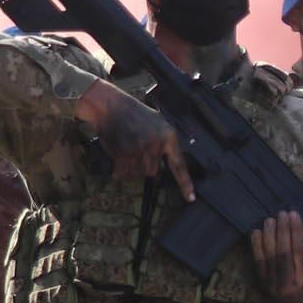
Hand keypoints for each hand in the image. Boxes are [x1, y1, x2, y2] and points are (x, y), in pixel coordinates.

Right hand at [75, 82, 194, 202]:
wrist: (111, 104)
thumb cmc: (134, 115)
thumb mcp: (157, 123)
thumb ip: (164, 143)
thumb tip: (162, 164)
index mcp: (169, 136)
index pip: (179, 165)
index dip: (185, 183)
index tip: (191, 198)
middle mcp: (157, 144)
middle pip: (152, 172)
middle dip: (142, 166)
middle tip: (134, 149)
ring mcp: (141, 148)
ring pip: (137, 172)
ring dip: (129, 167)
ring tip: (125, 147)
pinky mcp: (125, 152)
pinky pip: (123, 170)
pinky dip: (118, 167)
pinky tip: (116, 151)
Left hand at [251, 211, 302, 302]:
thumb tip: (301, 234)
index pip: (301, 253)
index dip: (297, 233)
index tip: (295, 216)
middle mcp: (287, 283)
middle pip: (284, 252)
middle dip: (283, 231)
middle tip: (283, 214)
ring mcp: (272, 284)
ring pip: (270, 256)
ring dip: (270, 235)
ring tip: (270, 219)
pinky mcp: (262, 283)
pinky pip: (259, 262)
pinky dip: (256, 246)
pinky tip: (256, 232)